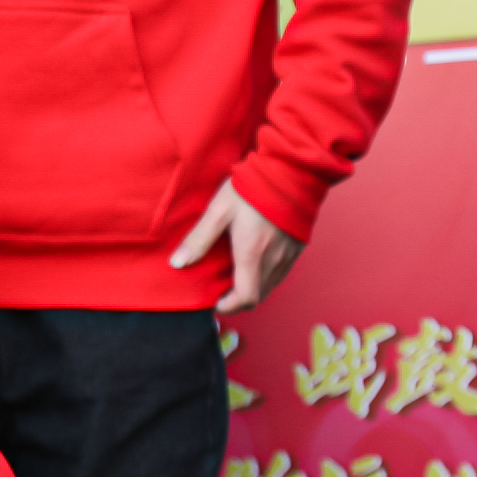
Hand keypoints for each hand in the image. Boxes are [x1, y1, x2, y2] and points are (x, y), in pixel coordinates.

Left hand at [168, 178, 302, 312]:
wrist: (292, 170)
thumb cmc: (253, 188)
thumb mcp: (219, 210)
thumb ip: (199, 238)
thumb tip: (177, 263)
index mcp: (253, 253)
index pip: (246, 298)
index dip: (229, 307)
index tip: (215, 302)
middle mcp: (274, 259)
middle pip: (259, 295)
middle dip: (239, 298)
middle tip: (221, 289)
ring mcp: (289, 255)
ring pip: (271, 285)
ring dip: (253, 287)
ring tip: (235, 274)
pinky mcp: (298, 247)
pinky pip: (282, 272)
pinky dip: (267, 275)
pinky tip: (255, 260)